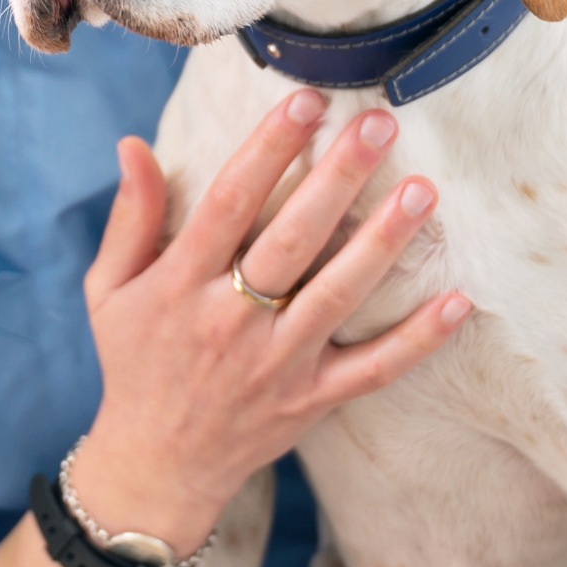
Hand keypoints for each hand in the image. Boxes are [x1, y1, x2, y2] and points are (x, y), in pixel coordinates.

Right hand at [73, 88, 470, 552]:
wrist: (156, 466)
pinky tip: (457, 301)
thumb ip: (130, 217)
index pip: (230, 201)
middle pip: (293, 238)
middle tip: (379, 125)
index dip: (269, 146)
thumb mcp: (109, 289)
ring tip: (423, 190)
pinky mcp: (311, 400)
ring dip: (383, 242)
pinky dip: (417, 340)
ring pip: (338, 295)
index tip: (306, 100)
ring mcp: (277, 363)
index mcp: (180, 285)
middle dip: (338, 177)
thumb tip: (134, 145)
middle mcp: (230, 321)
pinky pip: (372, 370)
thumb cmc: (133, 362)